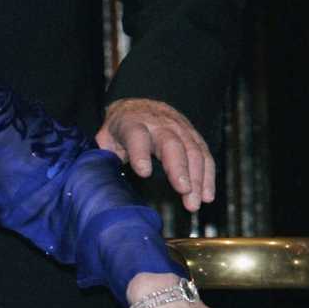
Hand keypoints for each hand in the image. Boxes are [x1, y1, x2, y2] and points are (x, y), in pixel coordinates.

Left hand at [96, 98, 214, 211]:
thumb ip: (105, 155)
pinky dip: (208, 176)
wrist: (140, 104)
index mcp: (133, 124)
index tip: (144, 172)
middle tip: (184, 191)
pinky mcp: (193, 136)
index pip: (137, 136)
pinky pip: (204, 155)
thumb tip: (100, 177)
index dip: (140, 153)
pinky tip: (207, 195)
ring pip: (192, 151)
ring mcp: (179, 128)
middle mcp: (159, 124)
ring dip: (197, 178)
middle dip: (179, 168)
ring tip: (196, 202)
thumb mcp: (107, 137)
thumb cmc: (121, 129)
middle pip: (171, 144)